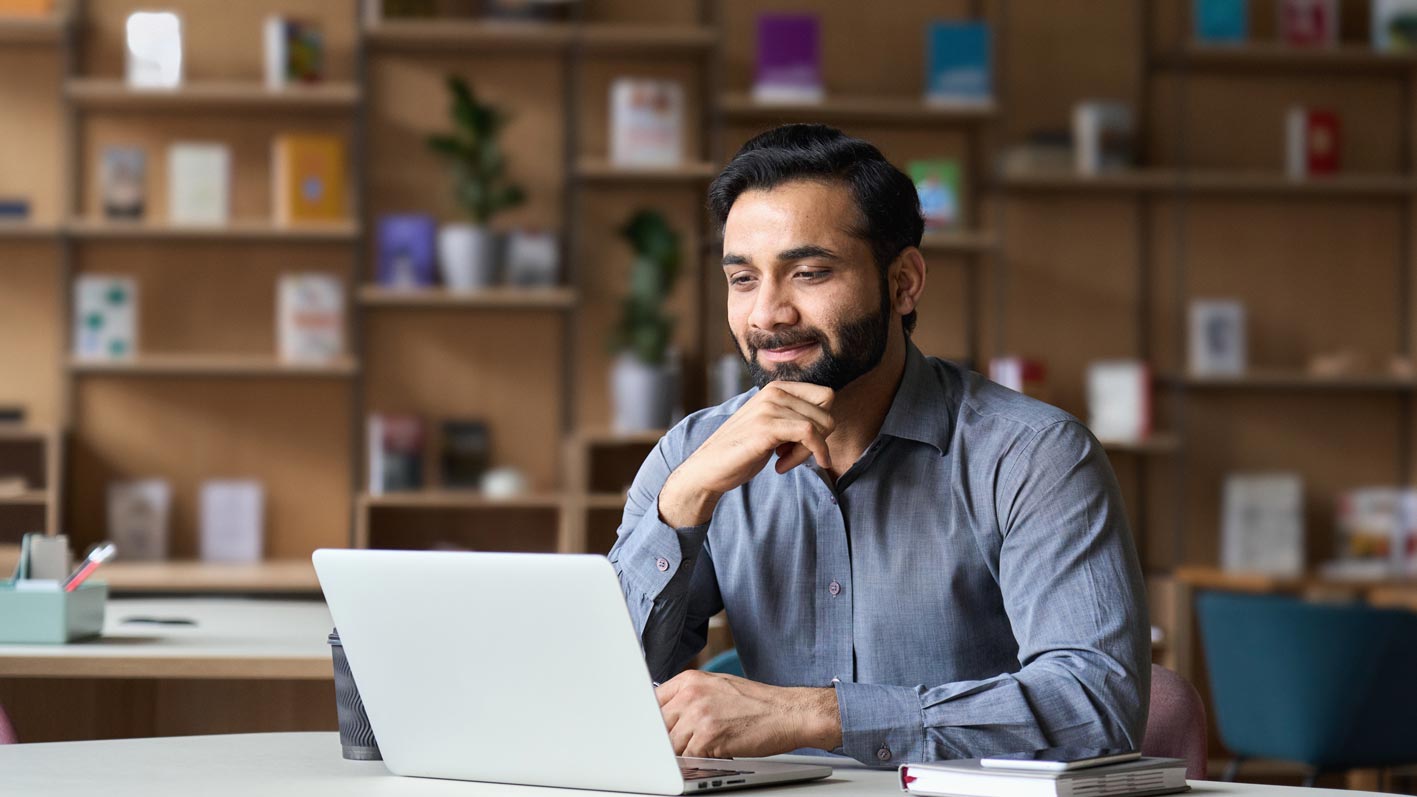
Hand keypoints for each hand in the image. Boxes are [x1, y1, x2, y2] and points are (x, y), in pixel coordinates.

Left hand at [655, 670, 841, 758]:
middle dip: (666, 740)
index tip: (652, 732)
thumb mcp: (717, 687)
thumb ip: (690, 697)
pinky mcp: (708, 737)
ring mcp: (698, 715)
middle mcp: (690, 695)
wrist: (787, 712)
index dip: (652, 721)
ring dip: (683, 752)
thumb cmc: (757, 703)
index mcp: (689, 680)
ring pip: (670, 745)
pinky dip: (696, 762)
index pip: (652, 702)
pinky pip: (688, 758)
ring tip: (704, 748)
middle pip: (658, 726)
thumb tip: (665, 714)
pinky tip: (712, 754)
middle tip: (683, 744)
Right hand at [658, 382, 834, 526]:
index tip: (802, 443)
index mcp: (776, 388)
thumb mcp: (771, 425)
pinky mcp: (767, 426)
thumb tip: (828, 421)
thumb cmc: (741, 450)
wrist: (708, 468)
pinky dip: (809, 455)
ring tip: (783, 462)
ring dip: (808, 452)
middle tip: (793, 455)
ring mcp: (770, 407)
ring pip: (820, 425)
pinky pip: (810, 435)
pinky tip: (782, 467)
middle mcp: (774, 391)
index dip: (822, 423)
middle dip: (819, 439)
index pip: (825, 396)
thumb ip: (794, 417)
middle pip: (827, 411)